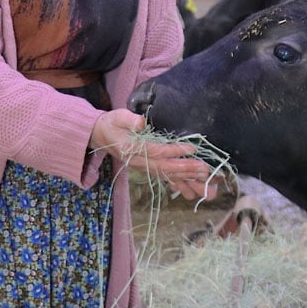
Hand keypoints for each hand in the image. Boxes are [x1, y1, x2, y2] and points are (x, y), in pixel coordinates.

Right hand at [91, 109, 217, 200]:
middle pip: (164, 167)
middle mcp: (139, 162)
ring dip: (186, 180)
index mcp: (131, 149)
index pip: (155, 151)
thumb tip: (141, 123)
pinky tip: (194, 191)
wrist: (101, 136)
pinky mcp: (148, 169)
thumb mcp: (117, 117)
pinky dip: (179, 185)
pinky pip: (164, 179)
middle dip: (186, 169)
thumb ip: (128, 119)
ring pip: (167, 176)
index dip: (173, 151)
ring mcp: (144, 168)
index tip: (191, 149)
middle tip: (204, 170)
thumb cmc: (112, 124)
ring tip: (204, 182)